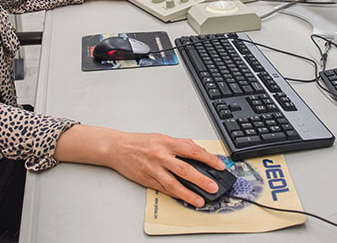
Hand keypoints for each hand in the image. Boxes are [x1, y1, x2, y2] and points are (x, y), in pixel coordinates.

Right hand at [106, 132, 226, 207]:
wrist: (117, 148)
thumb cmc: (140, 142)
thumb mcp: (162, 137)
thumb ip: (181, 144)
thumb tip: (199, 151)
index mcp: (167, 142)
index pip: (192, 151)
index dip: (208, 158)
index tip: (219, 165)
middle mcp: (160, 156)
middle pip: (185, 169)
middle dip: (201, 179)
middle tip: (213, 187)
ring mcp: (153, 169)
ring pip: (174, 183)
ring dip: (189, 193)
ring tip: (200, 200)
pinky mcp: (147, 180)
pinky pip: (164, 189)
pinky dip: (176, 194)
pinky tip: (184, 198)